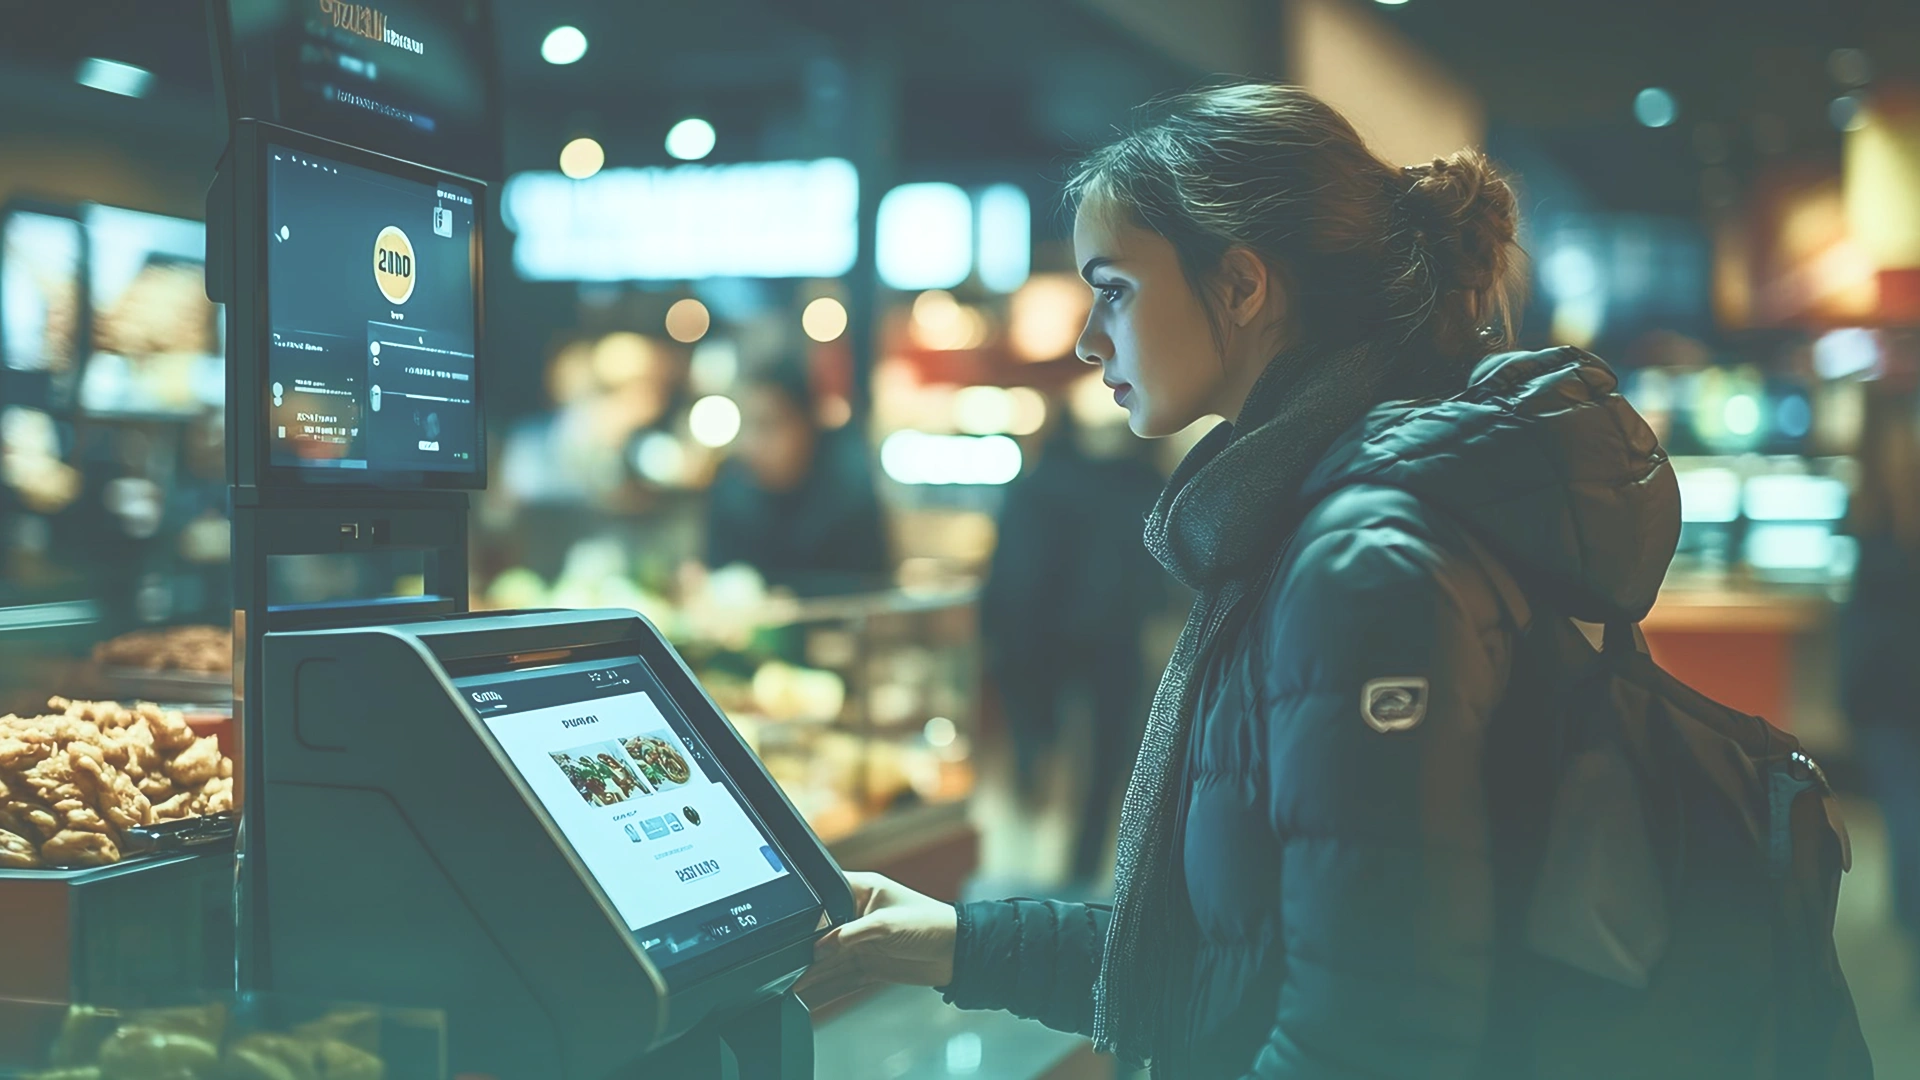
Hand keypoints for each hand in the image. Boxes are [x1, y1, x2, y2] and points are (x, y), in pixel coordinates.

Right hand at [793, 871, 957, 1006]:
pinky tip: (810, 997)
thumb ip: (848, 936)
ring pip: (829, 960)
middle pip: (822, 934)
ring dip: (812, 974)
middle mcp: (858, 915)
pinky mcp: (870, 965)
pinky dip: (827, 988)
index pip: (824, 897)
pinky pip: (842, 978)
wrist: (959, 953)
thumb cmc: (930, 923)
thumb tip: (817, 950)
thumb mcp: (884, 925)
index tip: (786, 930)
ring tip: (787, 986)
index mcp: (862, 890)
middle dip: (804, 951)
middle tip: (781, 966)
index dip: (805, 912)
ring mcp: (863, 942)